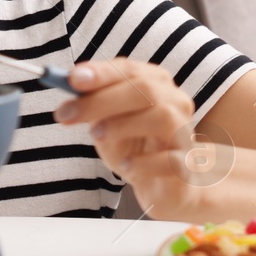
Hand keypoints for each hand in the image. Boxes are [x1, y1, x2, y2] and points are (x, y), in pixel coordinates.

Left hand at [54, 58, 203, 217]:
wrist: (163, 185)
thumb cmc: (133, 146)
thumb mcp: (105, 122)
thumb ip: (92, 104)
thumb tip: (67, 87)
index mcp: (155, 84)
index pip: (130, 70)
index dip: (102, 72)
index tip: (72, 79)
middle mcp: (176, 103)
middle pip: (145, 90)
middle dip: (101, 100)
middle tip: (66, 114)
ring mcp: (186, 133)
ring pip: (162, 117)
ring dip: (122, 124)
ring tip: (96, 136)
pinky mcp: (189, 164)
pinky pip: (172, 158)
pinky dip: (145, 161)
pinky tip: (128, 165)